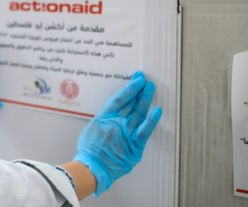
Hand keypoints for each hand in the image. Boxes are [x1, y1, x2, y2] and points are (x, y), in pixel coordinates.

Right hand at [74, 71, 162, 195]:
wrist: (92, 168)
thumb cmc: (89, 153)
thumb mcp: (91, 130)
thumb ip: (102, 122)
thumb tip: (110, 118)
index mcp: (104, 118)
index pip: (119, 99)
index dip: (129, 88)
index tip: (136, 79)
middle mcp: (116, 123)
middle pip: (130, 103)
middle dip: (138, 89)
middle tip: (143, 79)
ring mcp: (125, 133)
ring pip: (138, 113)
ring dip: (144, 99)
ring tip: (150, 87)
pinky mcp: (134, 145)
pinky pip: (145, 131)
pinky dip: (151, 121)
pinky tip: (157, 110)